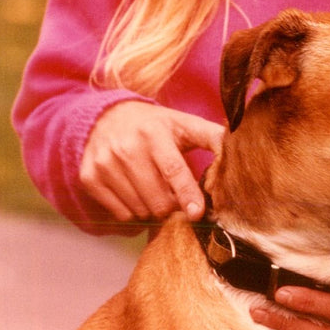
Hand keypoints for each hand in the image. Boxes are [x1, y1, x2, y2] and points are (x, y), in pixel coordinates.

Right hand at [79, 101, 224, 222]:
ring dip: (153, 209)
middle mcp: (127, 147)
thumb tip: (240, 149)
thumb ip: (212, 137)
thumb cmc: (155, 125)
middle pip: (157, 198)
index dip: (186, 193)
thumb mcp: (183, 124)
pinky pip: (120, 213)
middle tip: (177, 198)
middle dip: (172, 206)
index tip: (196, 212)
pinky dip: (133, 211)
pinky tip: (137, 194)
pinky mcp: (90, 177)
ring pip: (139, 209)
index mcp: (154, 133)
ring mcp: (105, 163)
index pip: (173, 169)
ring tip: (156, 192)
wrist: (106, 116)